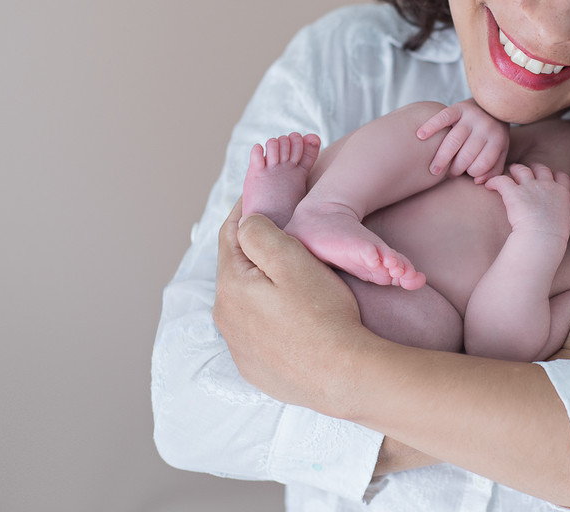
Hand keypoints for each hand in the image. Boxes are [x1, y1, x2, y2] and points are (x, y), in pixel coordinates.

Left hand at [214, 199, 371, 413]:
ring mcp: (239, 346)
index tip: (261, 194)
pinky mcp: (256, 368)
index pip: (230, 235)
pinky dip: (269, 317)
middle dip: (255, 250)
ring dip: (261, 285)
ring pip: (246, 301)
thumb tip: (245, 223)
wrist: (343, 376)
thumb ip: (261, 233)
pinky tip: (292, 316)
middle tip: (284, 233)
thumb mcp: (293, 260)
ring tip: (291, 276)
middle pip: (237, 270)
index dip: (246, 211)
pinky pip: (257, 331)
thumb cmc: (323, 315)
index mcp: (231, 286)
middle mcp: (226, 318)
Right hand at [416, 98, 509, 182]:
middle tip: (448, 174)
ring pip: (453, 141)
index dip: (472, 173)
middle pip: (467, 155)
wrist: (493, 105)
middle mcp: (485, 127)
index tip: (465, 174)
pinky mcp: (458, 107)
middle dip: (455, 169)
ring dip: (441, 158)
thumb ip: (493, 169)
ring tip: (434, 170)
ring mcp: (471, 116)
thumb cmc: (493, 135)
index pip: (482, 164)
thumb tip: (477, 181)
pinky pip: (443, 117)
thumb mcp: (501, 152)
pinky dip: (431, 127)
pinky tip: (421, 136)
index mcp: (497, 140)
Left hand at [485, 163, 569, 239]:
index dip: (553, 175)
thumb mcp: (568, 221)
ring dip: (516, 169)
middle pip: (540, 169)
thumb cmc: (555, 235)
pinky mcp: (514, 192)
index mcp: (561, 192)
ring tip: (511, 170)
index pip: (560, 176)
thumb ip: (564, 212)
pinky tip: (489, 185)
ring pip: (521, 170)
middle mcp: (547, 185)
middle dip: (534, 168)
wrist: (543, 236)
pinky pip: (501, 180)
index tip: (549, 178)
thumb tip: (561, 217)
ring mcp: (530, 186)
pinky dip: (494, 181)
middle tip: (528, 171)